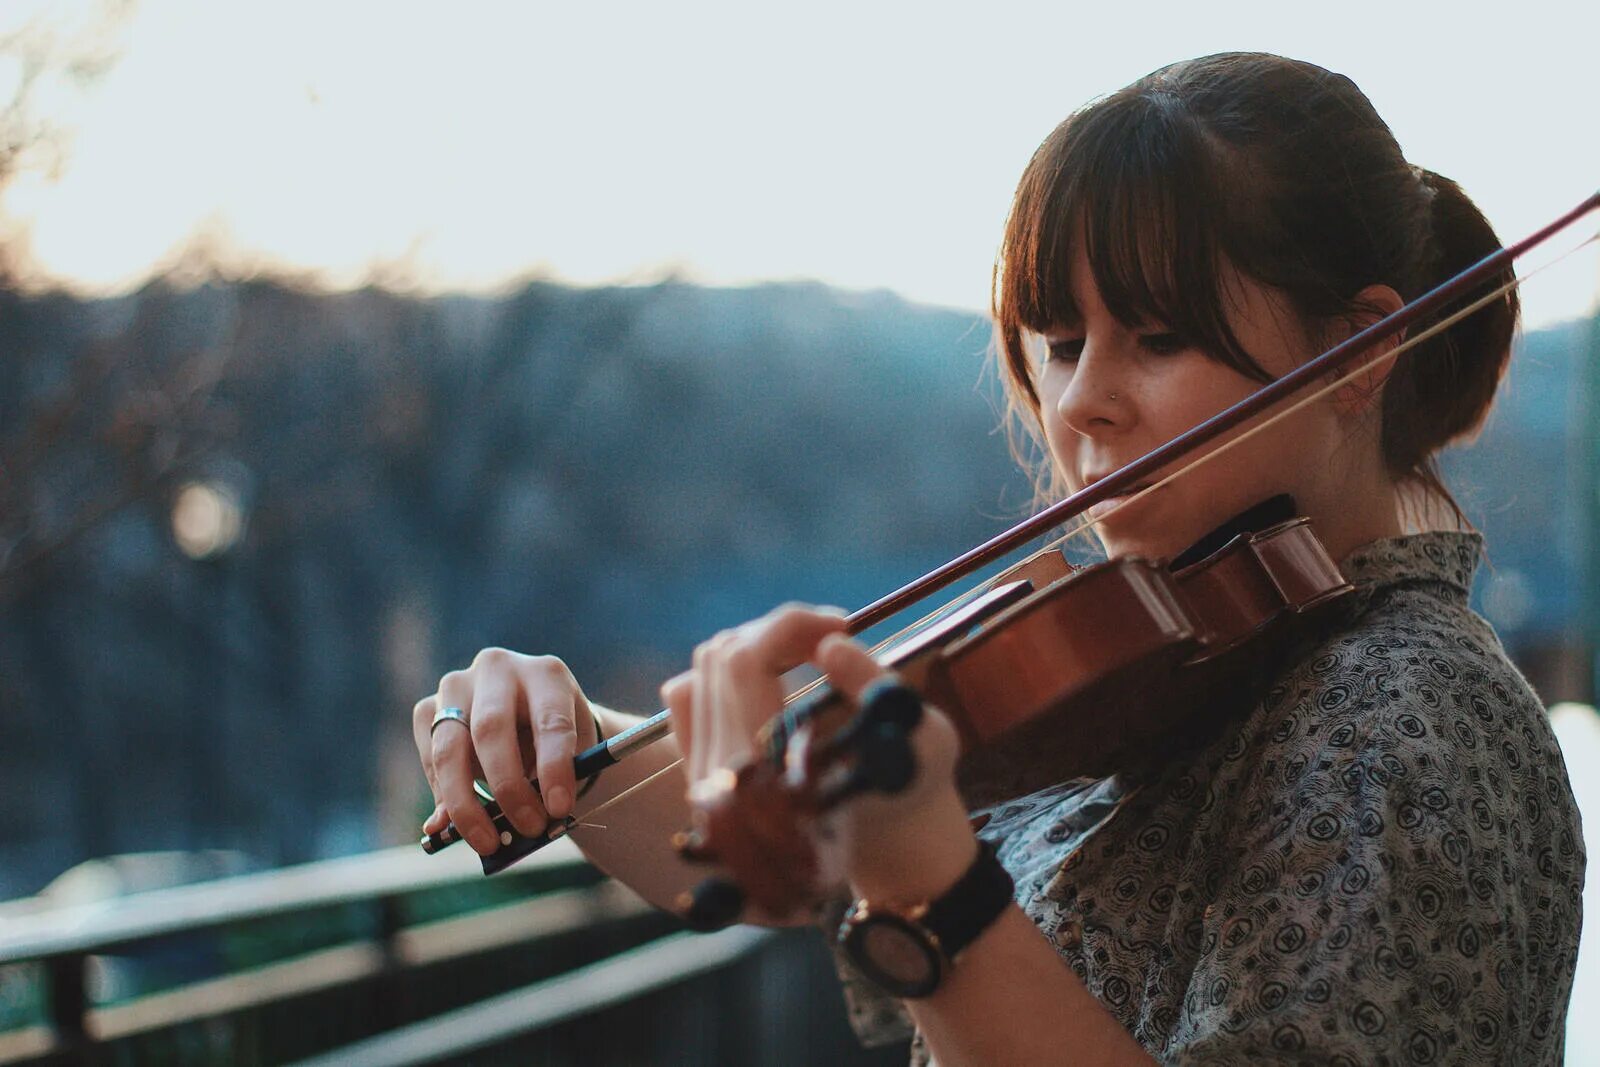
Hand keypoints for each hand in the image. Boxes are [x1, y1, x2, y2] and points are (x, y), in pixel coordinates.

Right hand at [412, 649, 598, 855]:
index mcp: (546, 674)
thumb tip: (500, 828)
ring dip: (465, 802)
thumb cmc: (555, 743)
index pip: (550, 721)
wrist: (529, 720)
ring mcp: (457, 685)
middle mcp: (498, 669)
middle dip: (508, 787)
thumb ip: (544, 785)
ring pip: (450, 747)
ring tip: (487, 841)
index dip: (555, 767)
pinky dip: (442, 794)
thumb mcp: (567, 756)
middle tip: (528, 828)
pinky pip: (428, 755)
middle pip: (491, 729)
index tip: (560, 809)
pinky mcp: (429, 706)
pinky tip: (454, 822)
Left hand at [660, 604, 971, 902]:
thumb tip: (830, 644)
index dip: (792, 625)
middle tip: (830, 636)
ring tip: (806, 651)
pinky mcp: (700, 772)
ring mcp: (700, 775)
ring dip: (756, 645)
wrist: (881, 849)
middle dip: (779, 631)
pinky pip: (689, 699)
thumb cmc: (909, 798)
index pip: (746, 663)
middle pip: (722, 658)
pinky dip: (725, 672)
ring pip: (703, 670)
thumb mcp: (917, 743)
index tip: (843, 625)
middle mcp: (717, 775)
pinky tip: (770, 676)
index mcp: (763, 773)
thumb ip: (871, 686)